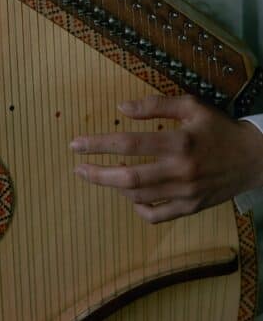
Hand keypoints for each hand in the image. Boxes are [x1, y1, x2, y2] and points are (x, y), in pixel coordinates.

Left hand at [70, 94, 262, 222]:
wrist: (253, 158)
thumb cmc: (217, 127)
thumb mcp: (190, 106)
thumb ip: (155, 105)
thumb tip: (120, 108)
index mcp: (179, 142)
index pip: (129, 143)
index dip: (99, 144)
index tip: (76, 144)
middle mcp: (180, 171)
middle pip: (129, 178)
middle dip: (97, 174)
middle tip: (77, 168)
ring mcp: (186, 194)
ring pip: (139, 197)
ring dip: (114, 188)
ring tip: (100, 175)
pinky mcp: (191, 208)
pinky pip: (157, 216)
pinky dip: (138, 209)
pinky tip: (130, 197)